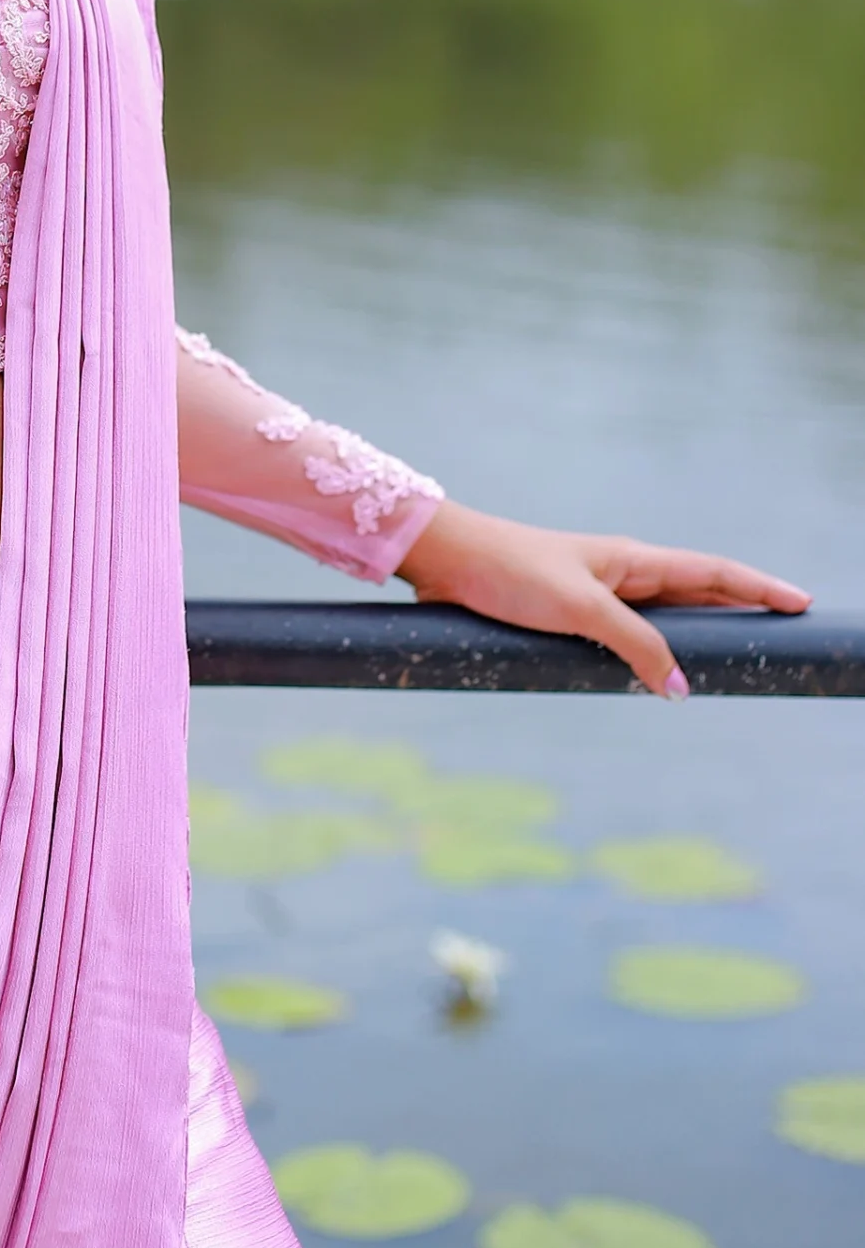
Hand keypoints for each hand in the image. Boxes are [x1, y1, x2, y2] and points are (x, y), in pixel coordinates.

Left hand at [396, 499, 811, 697]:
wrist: (446, 562)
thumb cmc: (510, 572)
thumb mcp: (580, 609)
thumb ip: (634, 645)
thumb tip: (679, 686)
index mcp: (632, 560)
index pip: (712, 572)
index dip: (758, 587)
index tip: (801, 602)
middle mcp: (619, 574)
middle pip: (694, 595)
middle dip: (738, 611)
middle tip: (780, 633)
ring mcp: (593, 596)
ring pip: (660, 619)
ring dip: (695, 635)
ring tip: (732, 656)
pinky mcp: (565, 618)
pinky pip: (624, 638)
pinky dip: (650, 654)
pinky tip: (655, 676)